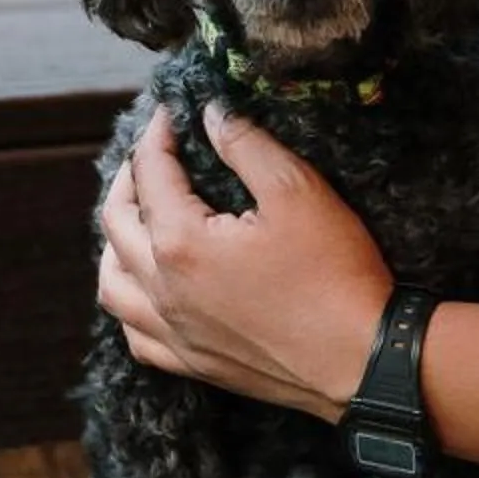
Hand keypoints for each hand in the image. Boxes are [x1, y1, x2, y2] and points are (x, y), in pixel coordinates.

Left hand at [96, 104, 393, 420]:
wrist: (364, 359)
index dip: (156, 136)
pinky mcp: (193, 364)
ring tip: (137, 219)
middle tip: (151, 156)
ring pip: (114, 285)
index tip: (168, 113)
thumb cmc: (334, 275)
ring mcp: (175, 333)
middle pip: (117, 223)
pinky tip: (149, 291)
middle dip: (128, 180)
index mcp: (181, 244)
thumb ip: (246, 145)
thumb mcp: (297, 191)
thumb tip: (211, 115)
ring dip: (115, 244)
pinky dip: (132, 305)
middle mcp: (164, 291)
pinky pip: (137, 336)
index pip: (150, 175)